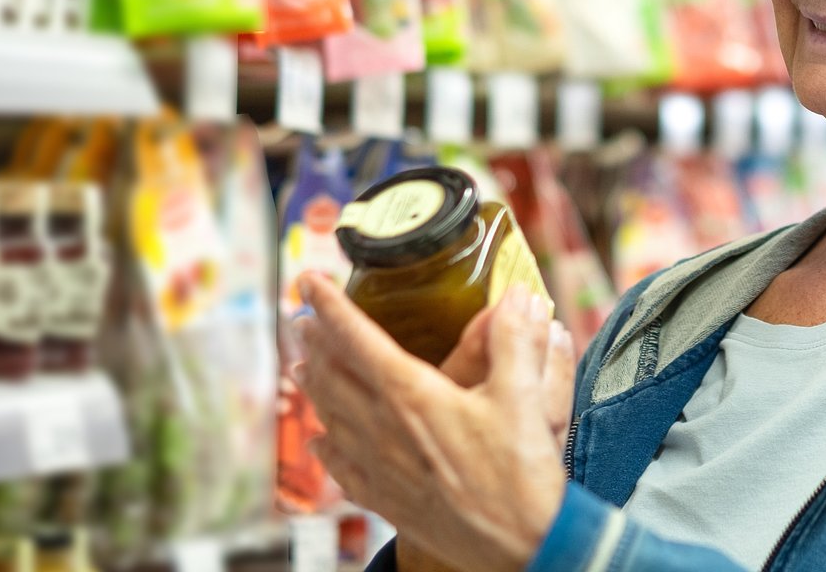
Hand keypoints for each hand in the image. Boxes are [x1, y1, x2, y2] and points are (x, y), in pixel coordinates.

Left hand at [293, 274, 576, 570]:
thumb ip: (516, 341)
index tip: (308, 280)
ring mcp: (381, 469)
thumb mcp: (525, 397)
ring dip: (313, 388)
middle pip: (332, 376)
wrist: (522, 544)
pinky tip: (321, 443)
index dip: (329, 306)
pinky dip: (326, 448)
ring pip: (330, 418)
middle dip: (315, 342)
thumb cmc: (521, 473)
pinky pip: (342, 469)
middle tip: (303, 318)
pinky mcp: (388, 500)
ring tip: (300, 369)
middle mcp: (384, 430)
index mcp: (411, 396)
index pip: (356, 339)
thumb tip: (518, 297)